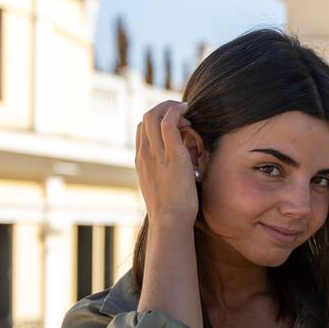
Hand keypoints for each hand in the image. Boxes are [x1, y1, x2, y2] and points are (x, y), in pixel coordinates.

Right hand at [135, 100, 201, 225]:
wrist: (169, 221)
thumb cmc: (170, 212)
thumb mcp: (162, 189)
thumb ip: (164, 175)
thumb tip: (177, 171)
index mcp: (141, 161)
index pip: (142, 129)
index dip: (157, 120)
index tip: (174, 123)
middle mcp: (145, 154)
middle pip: (146, 117)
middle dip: (163, 108)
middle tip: (181, 110)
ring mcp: (156, 153)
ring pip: (154, 116)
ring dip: (170, 107)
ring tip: (185, 109)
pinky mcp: (172, 154)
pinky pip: (169, 123)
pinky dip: (177, 111)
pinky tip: (187, 111)